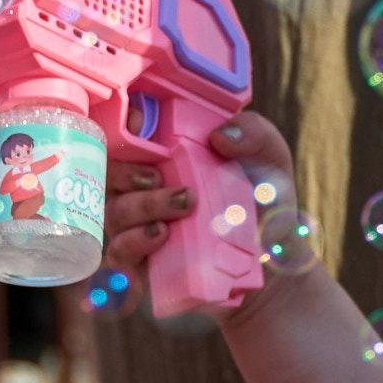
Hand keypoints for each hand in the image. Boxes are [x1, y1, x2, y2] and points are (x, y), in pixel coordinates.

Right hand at [101, 113, 295, 281]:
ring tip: (182, 205)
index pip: (128, 134)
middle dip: (126, 171)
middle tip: (158, 177)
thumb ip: (253, 133)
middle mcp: (144, 186)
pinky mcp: (141, 260)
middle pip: (109, 172)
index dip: (124, 126)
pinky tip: (160, 234)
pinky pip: (117, 251)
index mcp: (166, 154)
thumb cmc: (263, 202)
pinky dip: (134, 241)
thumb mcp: (268, 157)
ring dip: (140, 205)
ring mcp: (139, 223)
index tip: (140, 122)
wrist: (273, 260)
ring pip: (113, 211)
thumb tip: (219, 136)